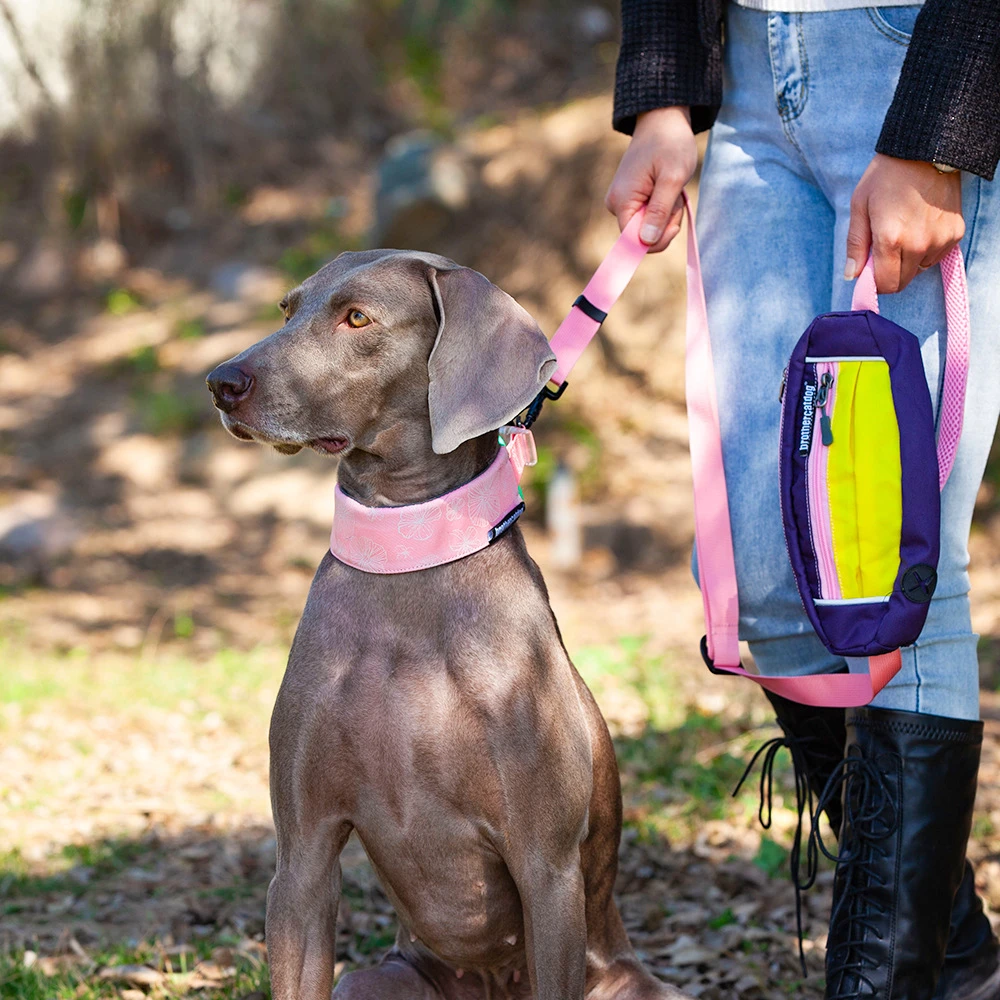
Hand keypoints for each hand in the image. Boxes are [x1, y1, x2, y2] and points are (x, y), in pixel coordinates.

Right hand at [605, 106, 698, 251]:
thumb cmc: (670, 144)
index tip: (675, 224)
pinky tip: (668, 190)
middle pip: (642, 236)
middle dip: (665, 224)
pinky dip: (664, 209)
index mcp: (622, 201)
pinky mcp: (630, 200)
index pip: (634, 241)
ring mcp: (622, 202)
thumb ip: (659, 211)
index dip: (657, 240)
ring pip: (648, 228)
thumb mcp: (672, 178)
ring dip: (667, 215)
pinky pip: (648, 218)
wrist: (663, 120)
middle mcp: (616, 205)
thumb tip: (646, 242)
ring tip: (673, 190)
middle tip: (677, 199)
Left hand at [845, 153, 963, 293]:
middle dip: (889, 273)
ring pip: (919, 270)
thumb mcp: (860, 207)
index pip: (885, 285)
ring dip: (908, 262)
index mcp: (891, 239)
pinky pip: (935, 257)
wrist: (926, 151)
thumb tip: (851, 276)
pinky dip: (925, 250)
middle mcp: (919, 244)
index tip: (869, 271)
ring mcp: (940, 240)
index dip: (874, 283)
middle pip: (902, 282)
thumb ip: (855, 244)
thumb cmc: (886, 177)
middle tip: (883, 250)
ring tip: (903, 233)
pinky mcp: (955, 233)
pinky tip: (920, 228)